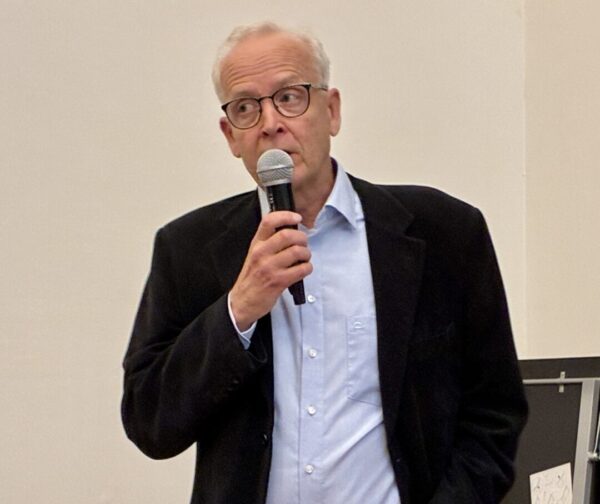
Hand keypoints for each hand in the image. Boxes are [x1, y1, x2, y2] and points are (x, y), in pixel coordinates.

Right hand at [229, 211, 311, 330]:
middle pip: (287, 235)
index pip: (269, 221)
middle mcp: (261, 253)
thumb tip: (291, 232)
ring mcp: (269, 267)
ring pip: (297, 251)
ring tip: (304, 258)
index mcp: (256, 244)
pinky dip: (307, 268)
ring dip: (306, 254)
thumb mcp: (254, 255)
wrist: (242, 302)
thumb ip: (268, 243)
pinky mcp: (278, 281)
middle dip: (302, 238)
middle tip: (303, 244)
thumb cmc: (251, 279)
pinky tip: (302, 270)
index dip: (286, 215)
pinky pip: (301, 269)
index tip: (297, 217)